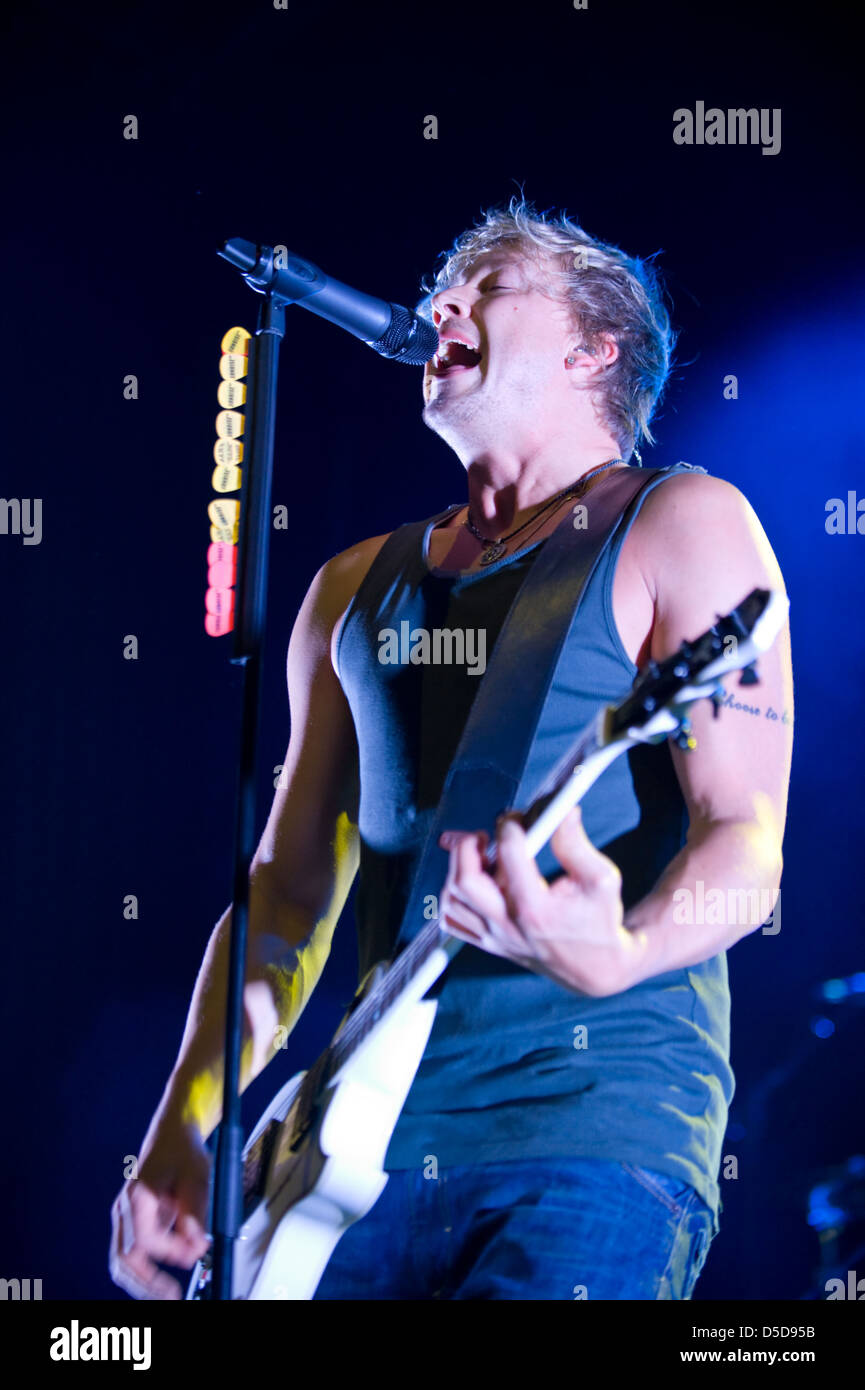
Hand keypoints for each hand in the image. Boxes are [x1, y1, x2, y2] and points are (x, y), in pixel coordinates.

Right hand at [109, 1120, 211, 1299]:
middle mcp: (125, 1207)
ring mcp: (124, 1214)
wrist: (171, 1133)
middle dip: (146, 1283)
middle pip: (124, 1257)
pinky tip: (159, 1278)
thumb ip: (195, 1212)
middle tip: (170, 1297)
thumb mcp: (197, 1177)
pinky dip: (142, 1268)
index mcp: (139, 1196)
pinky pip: (128, 1252)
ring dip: (141, 1282)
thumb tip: (197, 1244)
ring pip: (121, 1259)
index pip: (146, 1239)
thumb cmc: (183, 1150)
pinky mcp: (129, 1220)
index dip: (171, 1252)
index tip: (194, 1253)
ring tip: (164, 1294)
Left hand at [437, 806, 640, 996]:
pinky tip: (476, 881)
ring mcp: (496, 938)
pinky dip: (455, 895)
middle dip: (468, 848)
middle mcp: (510, 926)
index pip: (510, 856)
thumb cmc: (600, 919)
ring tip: (481, 856)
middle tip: (484, 835)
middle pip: (466, 881)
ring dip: (458, 869)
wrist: (596, 968)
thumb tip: (562, 809)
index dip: (510, 827)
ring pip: (453, 900)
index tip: (516, 819)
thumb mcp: (601, 878)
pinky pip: (453, 920)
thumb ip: (576, 843)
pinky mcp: (490, 944)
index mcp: (538, 910)